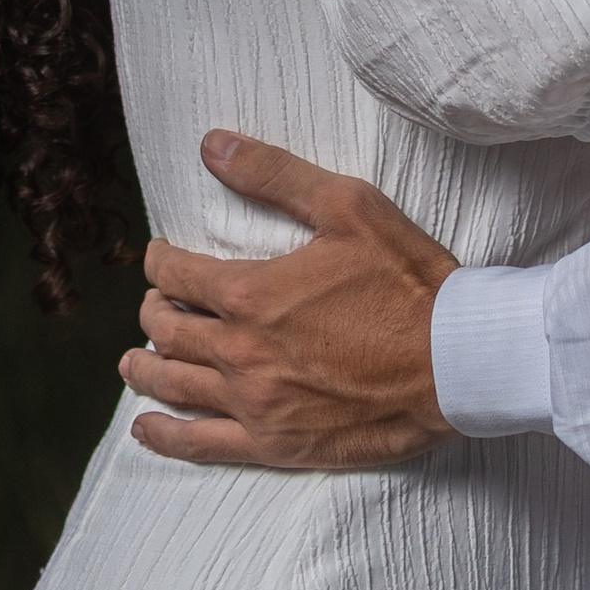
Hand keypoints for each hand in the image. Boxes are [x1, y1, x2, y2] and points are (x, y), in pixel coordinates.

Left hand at [121, 132, 457, 471]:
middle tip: (158, 303)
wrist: (457, 360)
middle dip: (154, 310)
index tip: (162, 256)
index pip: (175, 275)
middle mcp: (240, 352)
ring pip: (174, 385)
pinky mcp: (276, 444)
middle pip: (167, 330)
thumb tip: (211, 145)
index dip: (160, 261)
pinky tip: (146, 428)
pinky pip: (201, 445)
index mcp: (250, 293)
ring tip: (133, 361)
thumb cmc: (408, 280)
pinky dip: (165, 435)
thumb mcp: (347, 206)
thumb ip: (274, 174)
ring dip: (144, 368)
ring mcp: (255, 403)